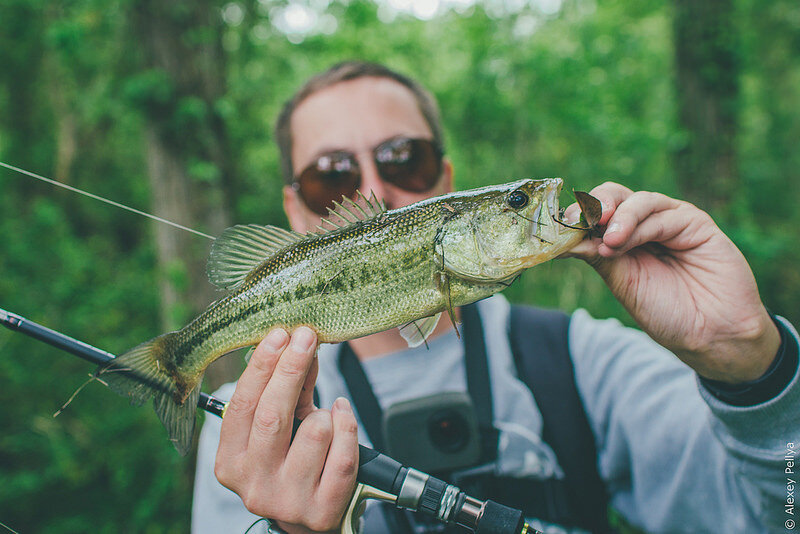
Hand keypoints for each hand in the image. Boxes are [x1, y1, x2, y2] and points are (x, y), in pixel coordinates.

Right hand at [214, 327, 358, 532]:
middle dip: (291, 369)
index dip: (262, 366)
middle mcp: (254, 484)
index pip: (242, 405)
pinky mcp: (322, 511)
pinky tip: (342, 416)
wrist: (310, 516)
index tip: (280, 334)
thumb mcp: (281, 427)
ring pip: (314, 433)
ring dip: (325, 412)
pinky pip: (344, 456)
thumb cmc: (291, 460)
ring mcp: (288, 500)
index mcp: (231, 461)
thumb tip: (298, 344)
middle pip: (272, 415)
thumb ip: (286, 390)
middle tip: (306, 338)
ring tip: (325, 414)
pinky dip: (348, 427)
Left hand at [565, 182, 779, 382]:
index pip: (598, 212)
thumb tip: (562, 240)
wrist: (710, 334)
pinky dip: (638, 227)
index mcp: (626, 238)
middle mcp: (647, 225)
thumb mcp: (621, 282)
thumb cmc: (667, 312)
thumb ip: (597, 256)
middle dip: (595, 205)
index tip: (561, 225)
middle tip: (581, 220)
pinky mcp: (696, 223)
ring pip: (637, 201)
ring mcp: (672, 222)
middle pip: (616, 196)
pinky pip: (663, 215)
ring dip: (617, 218)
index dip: (579, 214)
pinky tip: (621, 244)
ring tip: (607, 242)